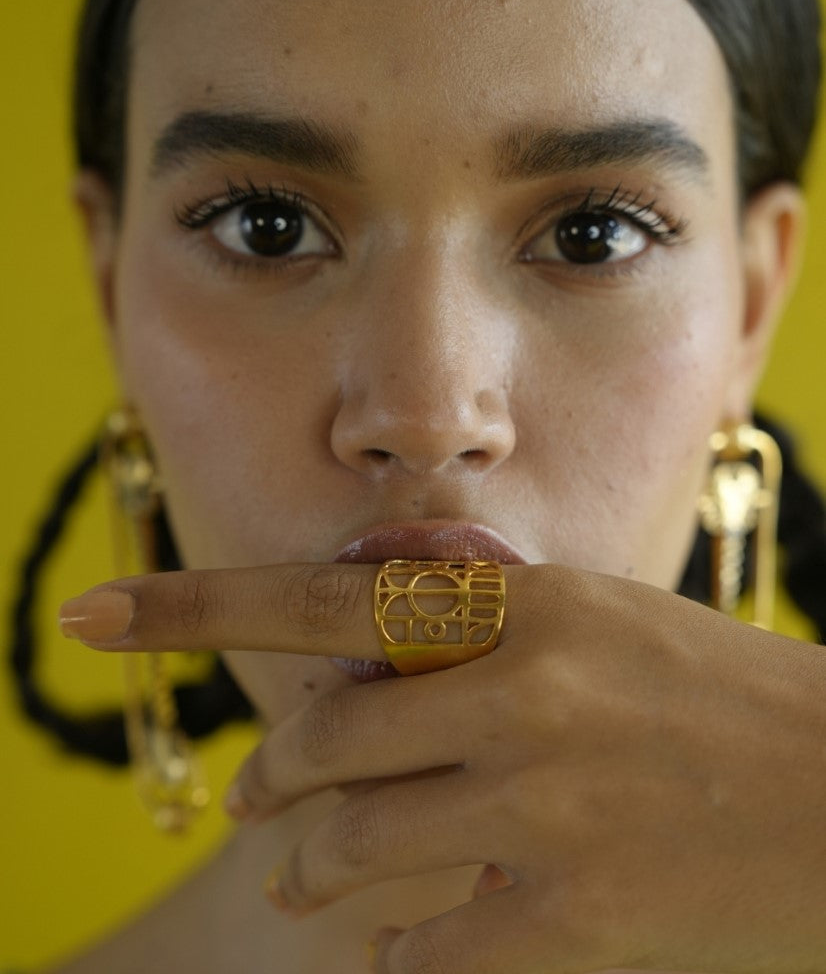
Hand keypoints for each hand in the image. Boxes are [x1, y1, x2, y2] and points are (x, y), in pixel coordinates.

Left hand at [60, 564, 825, 972]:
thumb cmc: (709, 700)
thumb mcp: (592, 622)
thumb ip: (471, 620)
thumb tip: (351, 627)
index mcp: (526, 606)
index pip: (320, 598)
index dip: (190, 607)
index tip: (88, 615)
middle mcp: (523, 695)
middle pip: (319, 743)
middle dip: (273, 779)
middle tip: (259, 800)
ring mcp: (546, 812)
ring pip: (346, 849)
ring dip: (313, 865)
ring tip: (311, 872)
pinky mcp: (572, 926)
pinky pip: (418, 955)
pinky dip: (402, 952)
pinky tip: (426, 938)